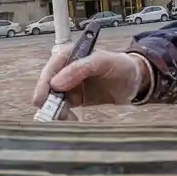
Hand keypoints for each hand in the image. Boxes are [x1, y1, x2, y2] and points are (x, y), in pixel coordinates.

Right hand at [31, 45, 148, 118]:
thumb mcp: (103, 62)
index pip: (50, 68)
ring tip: (68, 118)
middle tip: (53, 114)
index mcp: (69, 55)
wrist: (135, 80)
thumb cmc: (120, 65)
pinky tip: (71, 120)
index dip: (43, 84)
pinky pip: (62, 107)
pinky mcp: (74, 99)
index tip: (41, 99)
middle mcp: (65, 70)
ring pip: (52, 99)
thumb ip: (80, 69)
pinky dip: (63, 115)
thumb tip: (56, 83)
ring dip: (55, 110)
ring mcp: (69, 85)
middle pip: (47, 85)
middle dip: (48, 100)